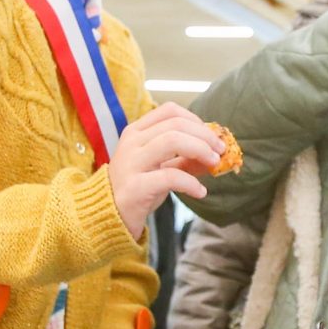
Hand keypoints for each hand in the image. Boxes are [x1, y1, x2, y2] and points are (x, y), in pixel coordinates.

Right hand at [107, 102, 224, 237]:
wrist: (107, 217)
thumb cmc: (137, 188)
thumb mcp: (160, 168)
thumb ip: (184, 158)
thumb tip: (216, 153)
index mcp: (136, 132)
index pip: (170, 111)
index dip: (196, 120)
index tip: (211, 136)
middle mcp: (132, 142)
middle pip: (176, 125)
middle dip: (205, 136)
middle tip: (220, 151)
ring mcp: (131, 163)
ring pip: (172, 141)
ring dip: (200, 150)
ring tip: (213, 165)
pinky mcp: (135, 187)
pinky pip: (169, 177)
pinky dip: (191, 183)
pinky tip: (200, 192)